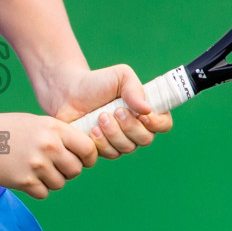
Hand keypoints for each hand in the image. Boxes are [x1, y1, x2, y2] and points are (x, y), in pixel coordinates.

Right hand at [0, 112, 97, 199]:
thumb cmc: (7, 129)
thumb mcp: (37, 123)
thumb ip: (60, 136)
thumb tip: (83, 154)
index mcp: (54, 129)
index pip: (88, 149)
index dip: (87, 158)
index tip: (81, 160)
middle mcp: (48, 146)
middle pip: (76, 170)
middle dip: (67, 171)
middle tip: (52, 165)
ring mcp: (37, 165)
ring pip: (60, 184)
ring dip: (50, 181)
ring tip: (34, 169)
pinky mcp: (24, 181)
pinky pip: (43, 193)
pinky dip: (36, 189)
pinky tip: (24, 176)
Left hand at [44, 64, 173, 160]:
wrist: (68, 92)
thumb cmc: (96, 82)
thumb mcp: (119, 76)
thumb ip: (135, 88)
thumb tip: (147, 109)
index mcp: (145, 112)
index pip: (163, 124)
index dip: (157, 123)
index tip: (143, 115)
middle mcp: (135, 129)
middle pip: (145, 139)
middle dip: (130, 127)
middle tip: (115, 112)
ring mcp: (119, 142)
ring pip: (127, 148)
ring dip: (113, 133)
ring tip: (100, 117)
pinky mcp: (102, 150)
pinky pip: (109, 154)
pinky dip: (101, 142)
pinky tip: (91, 129)